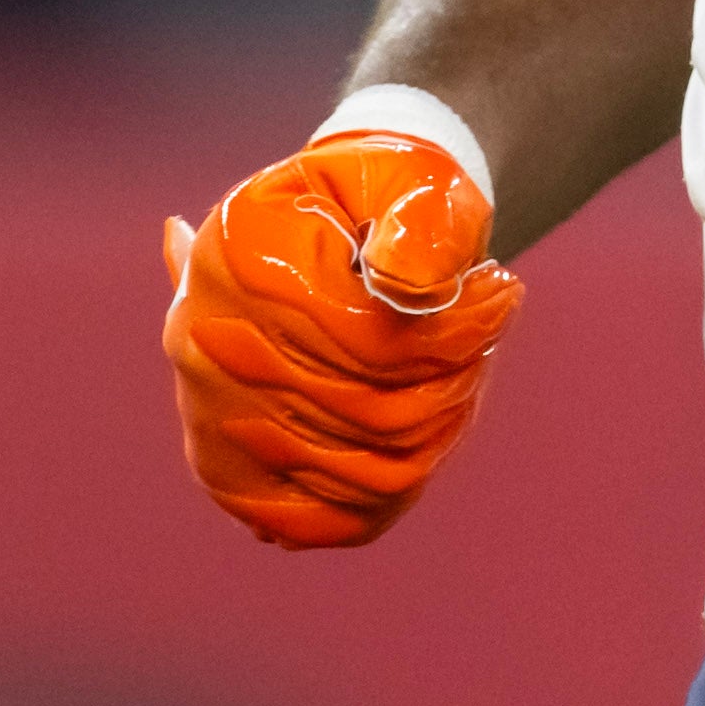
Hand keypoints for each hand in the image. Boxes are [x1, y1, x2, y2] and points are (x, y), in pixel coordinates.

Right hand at [159, 129, 524, 548]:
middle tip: (485, 339)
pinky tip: (414, 458)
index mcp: (242, 253)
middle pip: (364, 412)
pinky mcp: (221, 462)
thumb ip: (420, 228)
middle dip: (449, 383)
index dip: (451, 333)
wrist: (335, 217)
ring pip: (347, 471)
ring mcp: (206, 406)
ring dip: (428, 436)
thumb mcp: (417, 184)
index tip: (502, 295)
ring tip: (457, 379)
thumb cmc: (389, 193)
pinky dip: (372, 503)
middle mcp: (202, 334)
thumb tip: (408, 290)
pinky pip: (301, 521)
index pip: (366, 341)